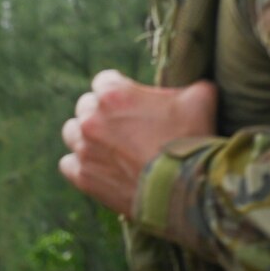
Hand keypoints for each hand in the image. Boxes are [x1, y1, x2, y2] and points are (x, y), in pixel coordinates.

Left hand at [59, 70, 218, 215]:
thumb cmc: (192, 140)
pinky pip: (68, 165)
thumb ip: (190, 86)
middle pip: (85, 106)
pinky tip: (97, 168)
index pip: (103, 81)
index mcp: (114, 93)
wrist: (184, 189)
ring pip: (72, 133)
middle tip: (122, 127)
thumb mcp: (201, 98)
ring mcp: (84, 149)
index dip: (118, 91)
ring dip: (86, 137)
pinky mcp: (83, 177)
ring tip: (107, 147)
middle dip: (101, 113)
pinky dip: (80, 165)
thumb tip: (196, 88)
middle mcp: (92, 118)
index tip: (129, 102)